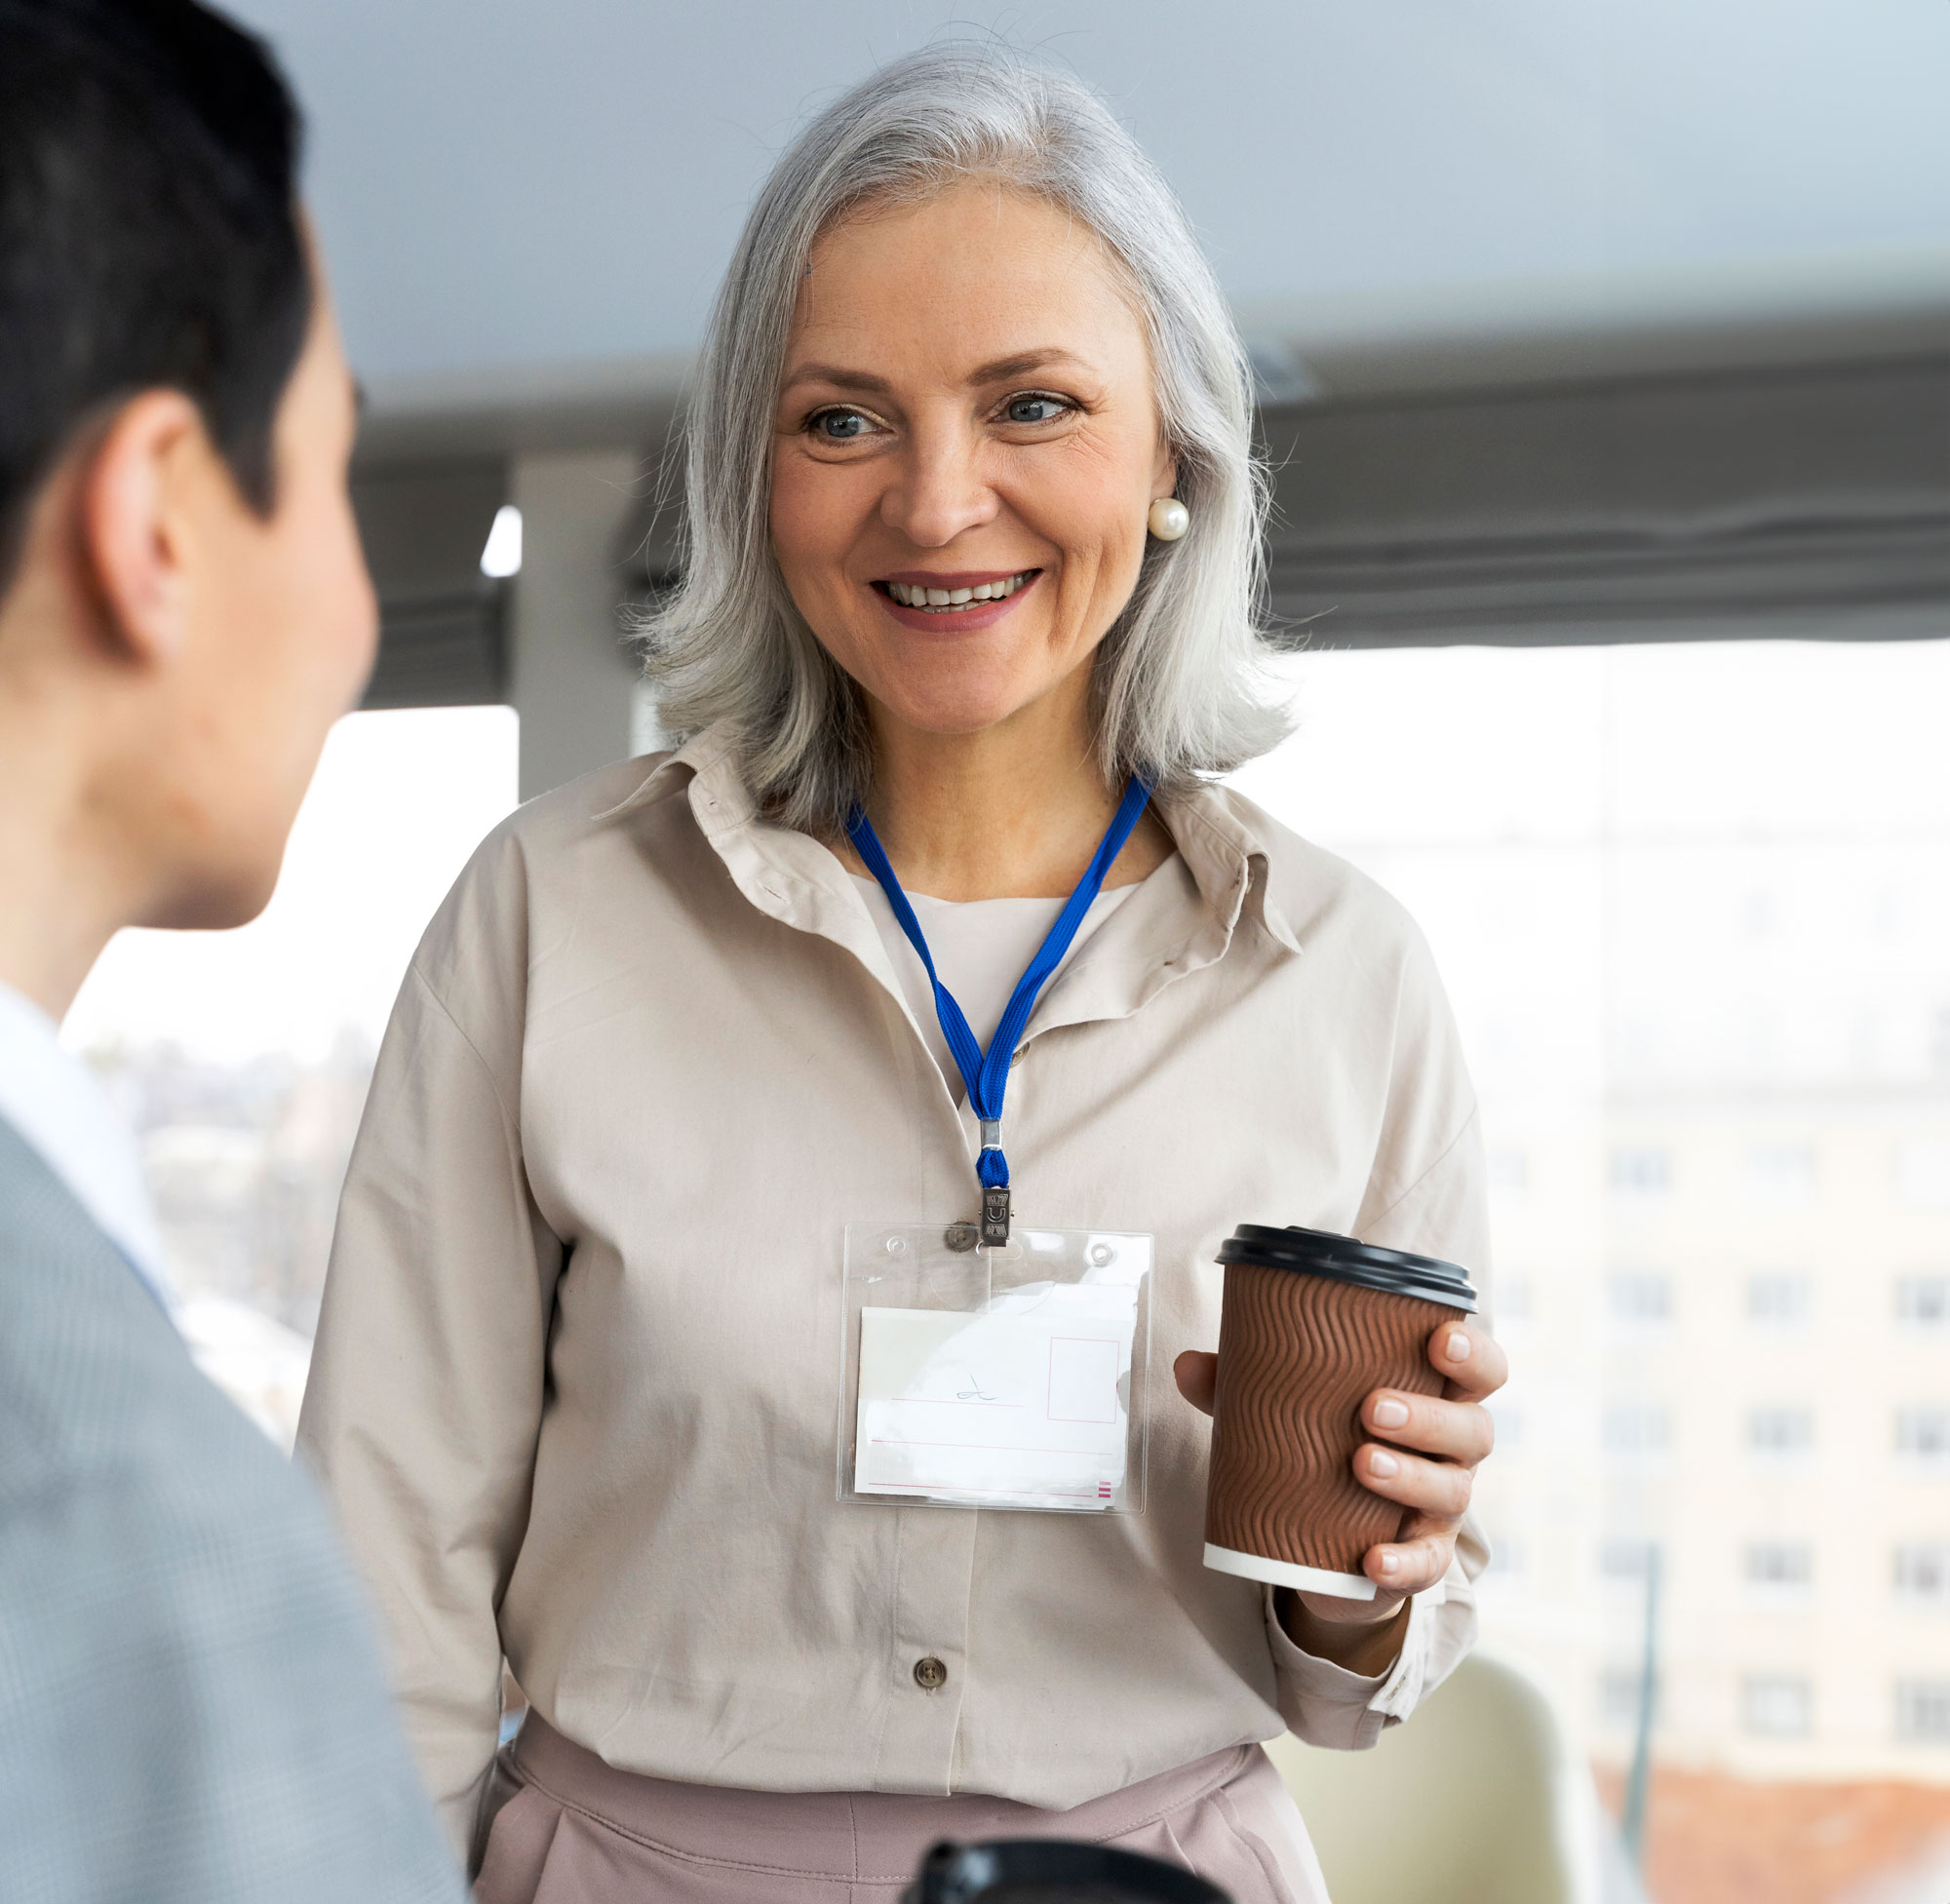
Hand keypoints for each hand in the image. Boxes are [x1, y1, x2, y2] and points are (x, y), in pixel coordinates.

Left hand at [1174, 1319, 1505, 1661]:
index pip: (1481, 1371)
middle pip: (1472, 1428)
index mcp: (1435, 1395)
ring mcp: (1443, 1507)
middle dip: (1428, 1416)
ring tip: (1361, 1462)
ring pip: (1451, 1489)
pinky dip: (1402, 1563)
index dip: (1471, 1353)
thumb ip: (1241, 1385)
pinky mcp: (1423, 1559)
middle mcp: (1452, 1450)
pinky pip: (1428, 1565)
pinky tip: (1371, 1558)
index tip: (1439, 1339)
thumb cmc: (1321, 1445)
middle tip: (1373, 1408)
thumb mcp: (1286, 1410)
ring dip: (1410, 1476)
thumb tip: (1187, 1364)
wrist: (1327, 1541)